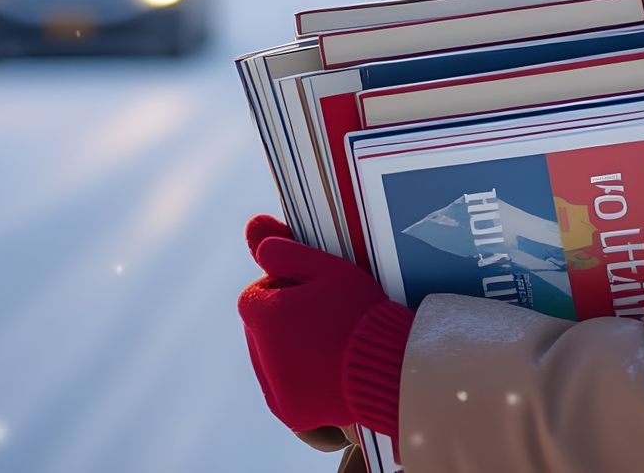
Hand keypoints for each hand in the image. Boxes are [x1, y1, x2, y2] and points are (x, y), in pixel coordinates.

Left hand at [236, 215, 413, 437]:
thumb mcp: (328, 269)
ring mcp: (276, 389)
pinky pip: (285, 392)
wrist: (390, 366)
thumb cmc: (361, 311)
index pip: (255, 297)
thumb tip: (252, 229)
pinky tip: (326, 370)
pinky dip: (299, 381)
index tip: (313, 293)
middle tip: (323, 318)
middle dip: (282, 321)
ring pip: (270, 361)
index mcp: (264, 316)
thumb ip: (287, 250)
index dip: (283, 289)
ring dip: (288, 351)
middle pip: (261, 330)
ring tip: (329, 344)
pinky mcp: (292, 414)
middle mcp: (261, 355)